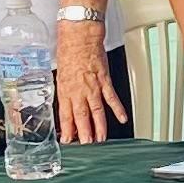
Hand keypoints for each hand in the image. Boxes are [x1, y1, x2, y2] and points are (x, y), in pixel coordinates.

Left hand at [55, 22, 123, 143]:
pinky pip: (111, 97)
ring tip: (101, 139)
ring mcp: (92, 87)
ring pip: (96, 111)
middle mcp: (78, 90)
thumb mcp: (60, 75)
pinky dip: (117, 109)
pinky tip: (122, 118)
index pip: (65, 115)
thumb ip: (65, 92)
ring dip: (99, 126)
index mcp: (65, 90)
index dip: (67, 129)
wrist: (80, 37)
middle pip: (81, 116)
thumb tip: (66, 106)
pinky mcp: (104, 80)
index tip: (68, 140)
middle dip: (84, 133)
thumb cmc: (69, 52)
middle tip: (87, 145)